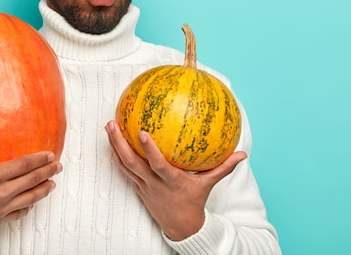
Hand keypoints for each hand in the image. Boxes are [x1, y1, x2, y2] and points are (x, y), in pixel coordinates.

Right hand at [0, 126, 61, 237]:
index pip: (23, 165)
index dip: (39, 159)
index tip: (49, 155)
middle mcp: (0, 193)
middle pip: (31, 180)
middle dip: (47, 172)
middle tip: (58, 166)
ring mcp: (0, 209)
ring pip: (30, 198)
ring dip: (44, 189)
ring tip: (53, 183)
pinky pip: (19, 214)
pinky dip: (29, 207)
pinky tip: (32, 203)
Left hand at [105, 120, 245, 240]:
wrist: (181, 227)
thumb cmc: (195, 201)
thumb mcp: (209, 184)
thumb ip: (223, 168)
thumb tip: (241, 154)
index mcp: (171, 181)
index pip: (158, 165)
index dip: (149, 150)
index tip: (141, 132)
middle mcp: (154, 184)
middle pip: (132, 163)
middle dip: (120, 144)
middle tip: (112, 124)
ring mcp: (143, 186)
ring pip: (124, 165)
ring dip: (114, 146)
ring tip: (109, 126)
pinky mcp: (138, 187)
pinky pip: (124, 170)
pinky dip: (117, 155)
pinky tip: (113, 141)